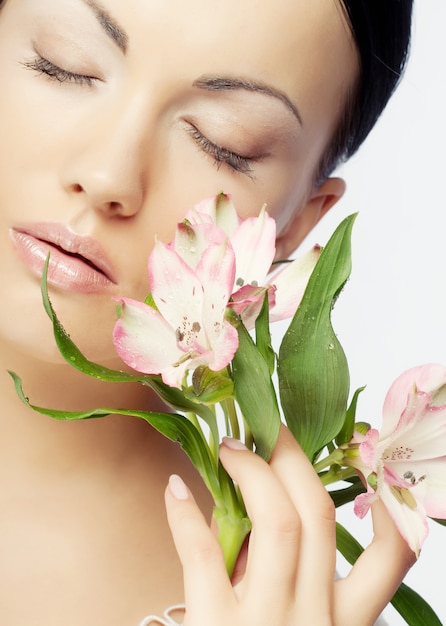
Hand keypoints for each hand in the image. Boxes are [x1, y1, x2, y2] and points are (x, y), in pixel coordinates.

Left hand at [165, 425, 414, 625]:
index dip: (386, 505)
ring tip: (228, 447)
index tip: (358, 462)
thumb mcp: (291, 624)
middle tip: (268, 428)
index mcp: (343, 621)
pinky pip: (202, 557)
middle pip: (319, 516)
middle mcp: (316, 621)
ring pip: (278, 526)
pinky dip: (185, 515)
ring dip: (251, 474)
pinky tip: (173, 488)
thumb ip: (285, 572)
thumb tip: (255, 500)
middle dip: (294, 459)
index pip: (393, 558)